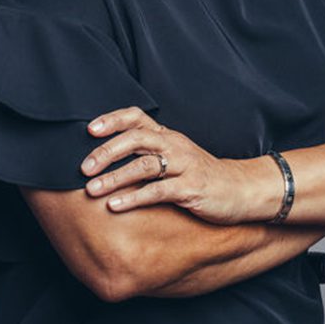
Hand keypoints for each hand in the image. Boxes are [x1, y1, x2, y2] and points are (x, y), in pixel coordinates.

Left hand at [81, 107, 245, 224]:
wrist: (242, 189)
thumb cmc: (201, 175)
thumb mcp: (175, 157)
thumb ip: (148, 153)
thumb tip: (107, 158)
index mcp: (168, 135)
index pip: (137, 117)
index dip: (112, 120)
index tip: (88, 129)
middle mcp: (174, 145)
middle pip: (136, 138)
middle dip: (106, 152)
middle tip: (83, 167)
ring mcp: (184, 165)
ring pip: (144, 165)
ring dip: (114, 177)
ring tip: (91, 189)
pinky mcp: (191, 188)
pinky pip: (158, 191)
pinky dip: (134, 198)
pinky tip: (114, 206)